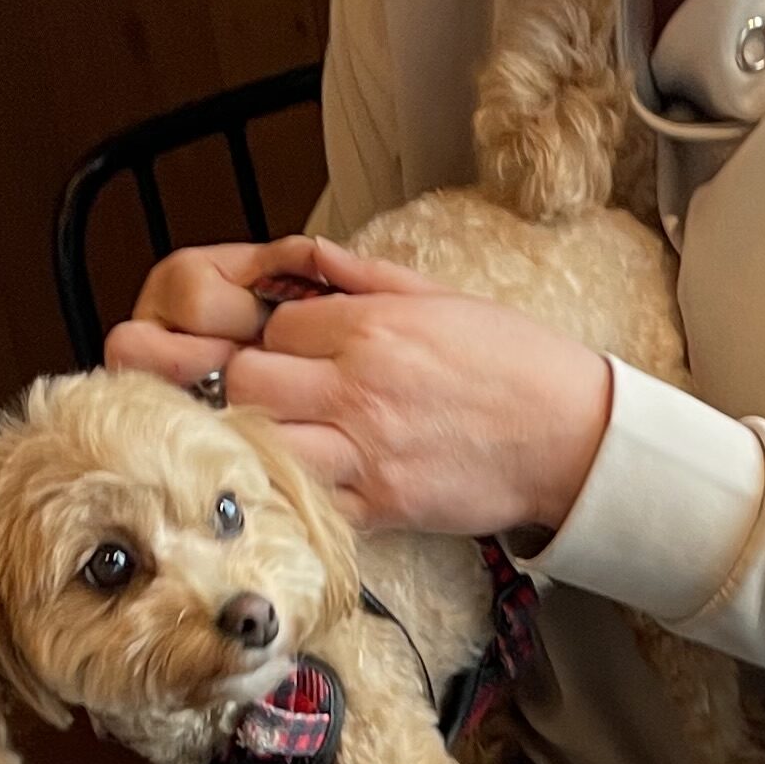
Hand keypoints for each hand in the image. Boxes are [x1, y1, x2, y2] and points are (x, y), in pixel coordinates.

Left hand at [105, 236, 614, 535]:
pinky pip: (303, 501)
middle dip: (211, 383)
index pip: (265, 325)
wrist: (572, 436)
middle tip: (192, 390)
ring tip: (200, 443)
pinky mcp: (381, 504)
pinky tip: (254, 494)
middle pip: (240, 378)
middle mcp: (357, 384)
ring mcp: (365, 449)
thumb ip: (355, 276)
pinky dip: (274, 497)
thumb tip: (294, 259)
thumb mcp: (434, 296)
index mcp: (367, 326)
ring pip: (259, 439)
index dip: (249, 338)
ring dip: (229, 441)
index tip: (253, 351)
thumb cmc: (510, 364)